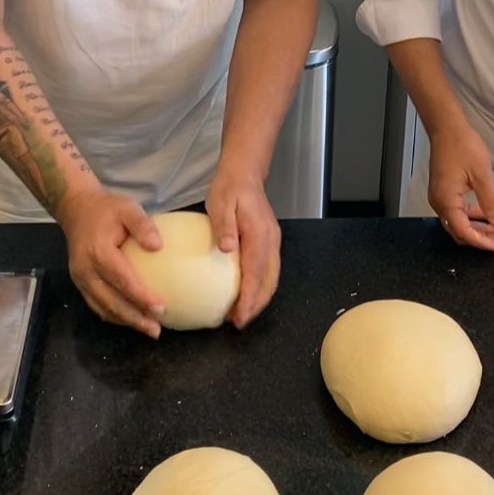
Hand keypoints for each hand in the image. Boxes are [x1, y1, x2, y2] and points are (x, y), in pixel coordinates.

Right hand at [58, 189, 164, 338]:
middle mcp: (86, 270)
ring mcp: (80, 279)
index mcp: (98, 252)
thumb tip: (158, 246)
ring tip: (148, 329)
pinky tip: (130, 320)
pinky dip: (113, 315)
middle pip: (111, 301)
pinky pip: (96, 304)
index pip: (122, 280)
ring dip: (125, 321)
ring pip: (102, 307)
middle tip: (156, 328)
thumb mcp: (127, 208)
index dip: (140, 297)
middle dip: (134, 318)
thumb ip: (142, 225)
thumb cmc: (106, 209)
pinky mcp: (80, 283)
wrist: (76, 209)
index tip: (160, 308)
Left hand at [206, 165, 280, 328]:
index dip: (249, 298)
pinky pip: (268, 269)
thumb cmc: (230, 188)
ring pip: (271, 277)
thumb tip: (227, 249)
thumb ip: (224, 226)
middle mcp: (271, 240)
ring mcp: (272, 241)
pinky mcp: (269, 240)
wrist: (244, 172)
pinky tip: (246, 292)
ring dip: (260, 297)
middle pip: (269, 280)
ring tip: (242, 313)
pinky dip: (260, 285)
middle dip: (257, 305)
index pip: (256, 273)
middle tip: (239, 322)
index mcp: (259, 234)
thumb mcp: (221, 202)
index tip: (239, 316)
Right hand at [427, 122, 493, 251]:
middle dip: (480, 236)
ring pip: (458, 222)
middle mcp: (439, 202)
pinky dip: (470, 216)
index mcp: (445, 201)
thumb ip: (491, 203)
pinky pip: (456, 211)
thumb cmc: (462, 146)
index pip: (463, 231)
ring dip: (477, 226)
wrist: (447, 127)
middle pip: (458, 230)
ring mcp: (439, 196)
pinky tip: (484, 214)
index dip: (480, 241)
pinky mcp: (442, 190)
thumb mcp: (481, 176)